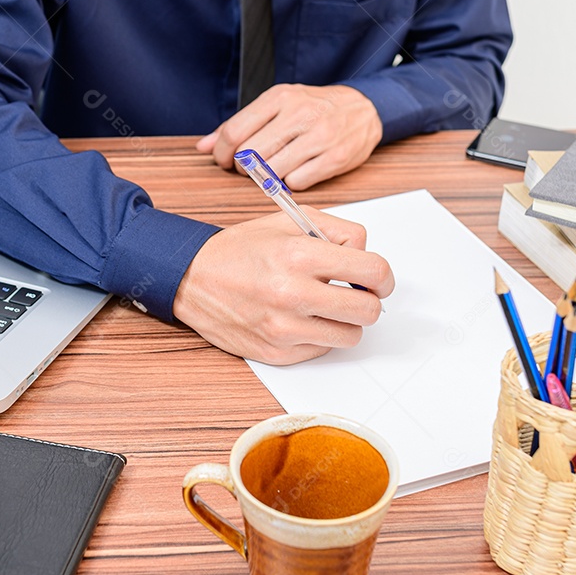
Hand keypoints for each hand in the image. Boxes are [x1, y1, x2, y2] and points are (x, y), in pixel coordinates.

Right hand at [173, 207, 394, 364]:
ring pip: (350, 336)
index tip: (377, 279)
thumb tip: (366, 257)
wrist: (192, 279)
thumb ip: (336, 231)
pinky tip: (299, 319)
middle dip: (367, 300)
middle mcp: (292, 294)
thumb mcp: (288, 220)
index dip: (383, 276)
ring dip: (344, 321)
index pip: (373, 271)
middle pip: (368, 310)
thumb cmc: (241, 249)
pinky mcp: (277, 353)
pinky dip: (318, 336)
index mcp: (298, 255)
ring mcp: (284, 329)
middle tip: (353, 293)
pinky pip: (322, 350)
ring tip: (324, 306)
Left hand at [195, 84, 382, 190]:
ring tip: (273, 170)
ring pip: (272, 172)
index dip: (223, 153)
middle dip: (243, 168)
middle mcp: (300, 114)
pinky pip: (297, 183)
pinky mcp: (334, 158)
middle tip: (249, 168)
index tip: (224, 160)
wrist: (363, 109)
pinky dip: (290, 184)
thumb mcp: (277, 105)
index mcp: (280, 97)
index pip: (236, 132)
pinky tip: (295, 172)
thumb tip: (203, 146)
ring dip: (266, 178)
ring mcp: (319, 137)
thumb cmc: (314, 108)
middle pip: (251, 155)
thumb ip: (238, 125)